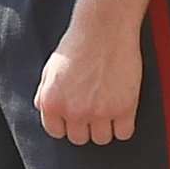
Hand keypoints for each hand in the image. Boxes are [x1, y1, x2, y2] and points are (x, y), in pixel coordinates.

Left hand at [34, 17, 141, 144]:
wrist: (104, 29)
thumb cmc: (76, 45)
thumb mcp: (49, 71)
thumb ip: (45, 95)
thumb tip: (45, 112)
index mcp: (52, 103)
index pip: (57, 132)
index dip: (66, 124)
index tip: (75, 116)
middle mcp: (73, 111)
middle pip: (79, 138)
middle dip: (85, 126)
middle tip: (93, 110)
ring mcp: (100, 112)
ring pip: (102, 139)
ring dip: (105, 128)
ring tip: (108, 110)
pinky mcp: (124, 108)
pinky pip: (124, 134)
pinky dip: (124, 126)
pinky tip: (122, 112)